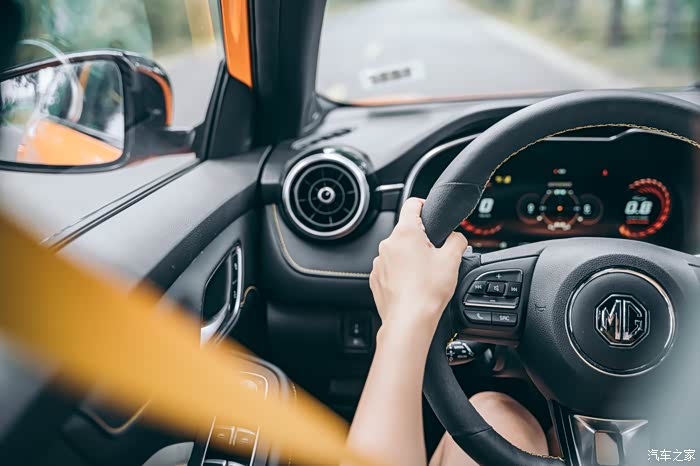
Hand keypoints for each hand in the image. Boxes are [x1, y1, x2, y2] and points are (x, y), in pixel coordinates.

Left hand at [369, 198, 468, 338]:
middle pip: (406, 232)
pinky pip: (390, 269)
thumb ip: (457, 240)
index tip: (429, 210)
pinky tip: (413, 286)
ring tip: (424, 275)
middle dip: (421, 240)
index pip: (412, 204)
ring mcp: (379, 262)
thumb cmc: (427, 291)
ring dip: (410, 257)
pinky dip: (401, 273)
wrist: (409, 320)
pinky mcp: (375, 279)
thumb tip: (457, 238)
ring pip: (398, 252)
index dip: (423, 204)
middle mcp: (388, 244)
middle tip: (435, 255)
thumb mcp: (452, 260)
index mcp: (405, 233)